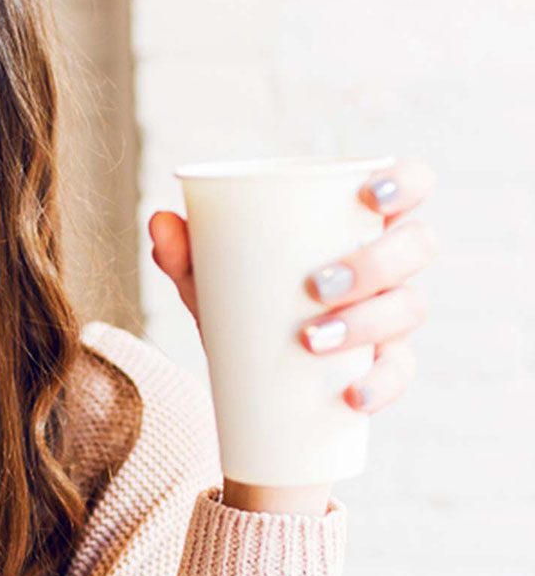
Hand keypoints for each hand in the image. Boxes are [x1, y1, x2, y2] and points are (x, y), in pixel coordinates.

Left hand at [148, 157, 439, 415]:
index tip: (370, 195)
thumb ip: (183, 253)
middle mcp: (388, 266)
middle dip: (375, 263)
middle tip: (317, 286)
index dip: (407, 181)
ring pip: (409, 307)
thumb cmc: (244, 305)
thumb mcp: (209, 281)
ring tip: (311, 338)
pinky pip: (399, 374)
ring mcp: (392, 316)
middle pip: (417, 246)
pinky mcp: (386, 366)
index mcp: (357, 224)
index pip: (409, 185)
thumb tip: (159, 222)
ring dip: (367, 321)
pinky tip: (353, 394)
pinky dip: (379, 384)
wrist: (247, 381)